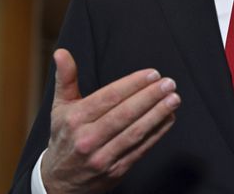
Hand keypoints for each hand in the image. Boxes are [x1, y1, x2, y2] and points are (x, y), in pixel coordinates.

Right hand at [41, 49, 180, 193]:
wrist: (59, 182)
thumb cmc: (64, 137)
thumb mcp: (60, 107)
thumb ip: (66, 78)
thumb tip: (61, 52)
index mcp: (75, 119)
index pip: (109, 97)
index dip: (132, 84)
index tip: (152, 74)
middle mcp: (87, 139)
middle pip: (124, 114)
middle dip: (150, 97)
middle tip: (168, 84)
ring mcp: (102, 157)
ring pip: (134, 133)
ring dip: (158, 115)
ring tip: (174, 99)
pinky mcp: (116, 171)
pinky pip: (140, 150)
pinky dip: (157, 134)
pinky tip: (168, 119)